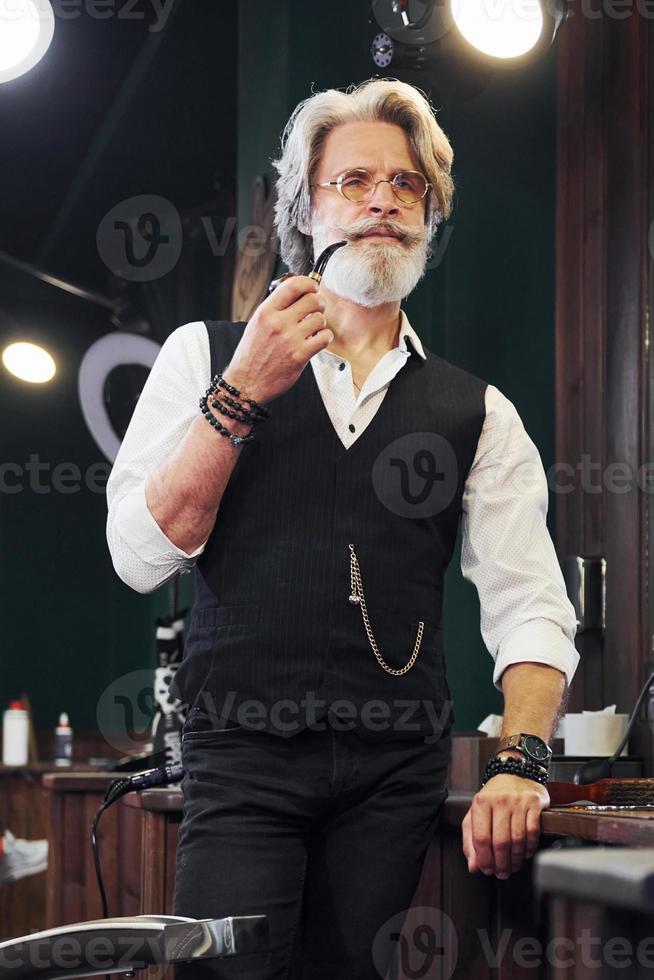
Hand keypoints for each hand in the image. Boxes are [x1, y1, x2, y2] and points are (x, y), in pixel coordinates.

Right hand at [223, 276, 331, 403]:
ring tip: (313, 329)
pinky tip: (316, 340)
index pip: (293, 285)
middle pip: (312, 300)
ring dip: (320, 323)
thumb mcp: (256, 324)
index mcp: (265, 312)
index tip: (313, 287)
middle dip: (319, 303)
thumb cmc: (251, 355)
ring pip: (320, 319)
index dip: (309, 283)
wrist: (245, 383)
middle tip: (316, 309)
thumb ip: (275, 308)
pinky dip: (324, 337)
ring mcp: (289, 339)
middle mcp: (278, 323)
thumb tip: (298, 294)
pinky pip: (324, 338)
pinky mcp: (300, 355)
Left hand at [461, 774, 548, 878]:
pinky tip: (524, 853)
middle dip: (501, 864)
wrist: (514, 773)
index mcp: (481, 803)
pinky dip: (529, 848)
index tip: (487, 870)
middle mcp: (499, 800)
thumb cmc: (494, 797)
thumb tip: (473, 866)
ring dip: (515, 859)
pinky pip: (533, 832)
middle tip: (502, 873)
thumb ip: (471, 840)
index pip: (481, 838)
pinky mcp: (534, 803)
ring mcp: (518, 801)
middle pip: (500, 842)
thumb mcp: (476, 814)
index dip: (484, 859)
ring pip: (518, 839)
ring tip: (512, 866)